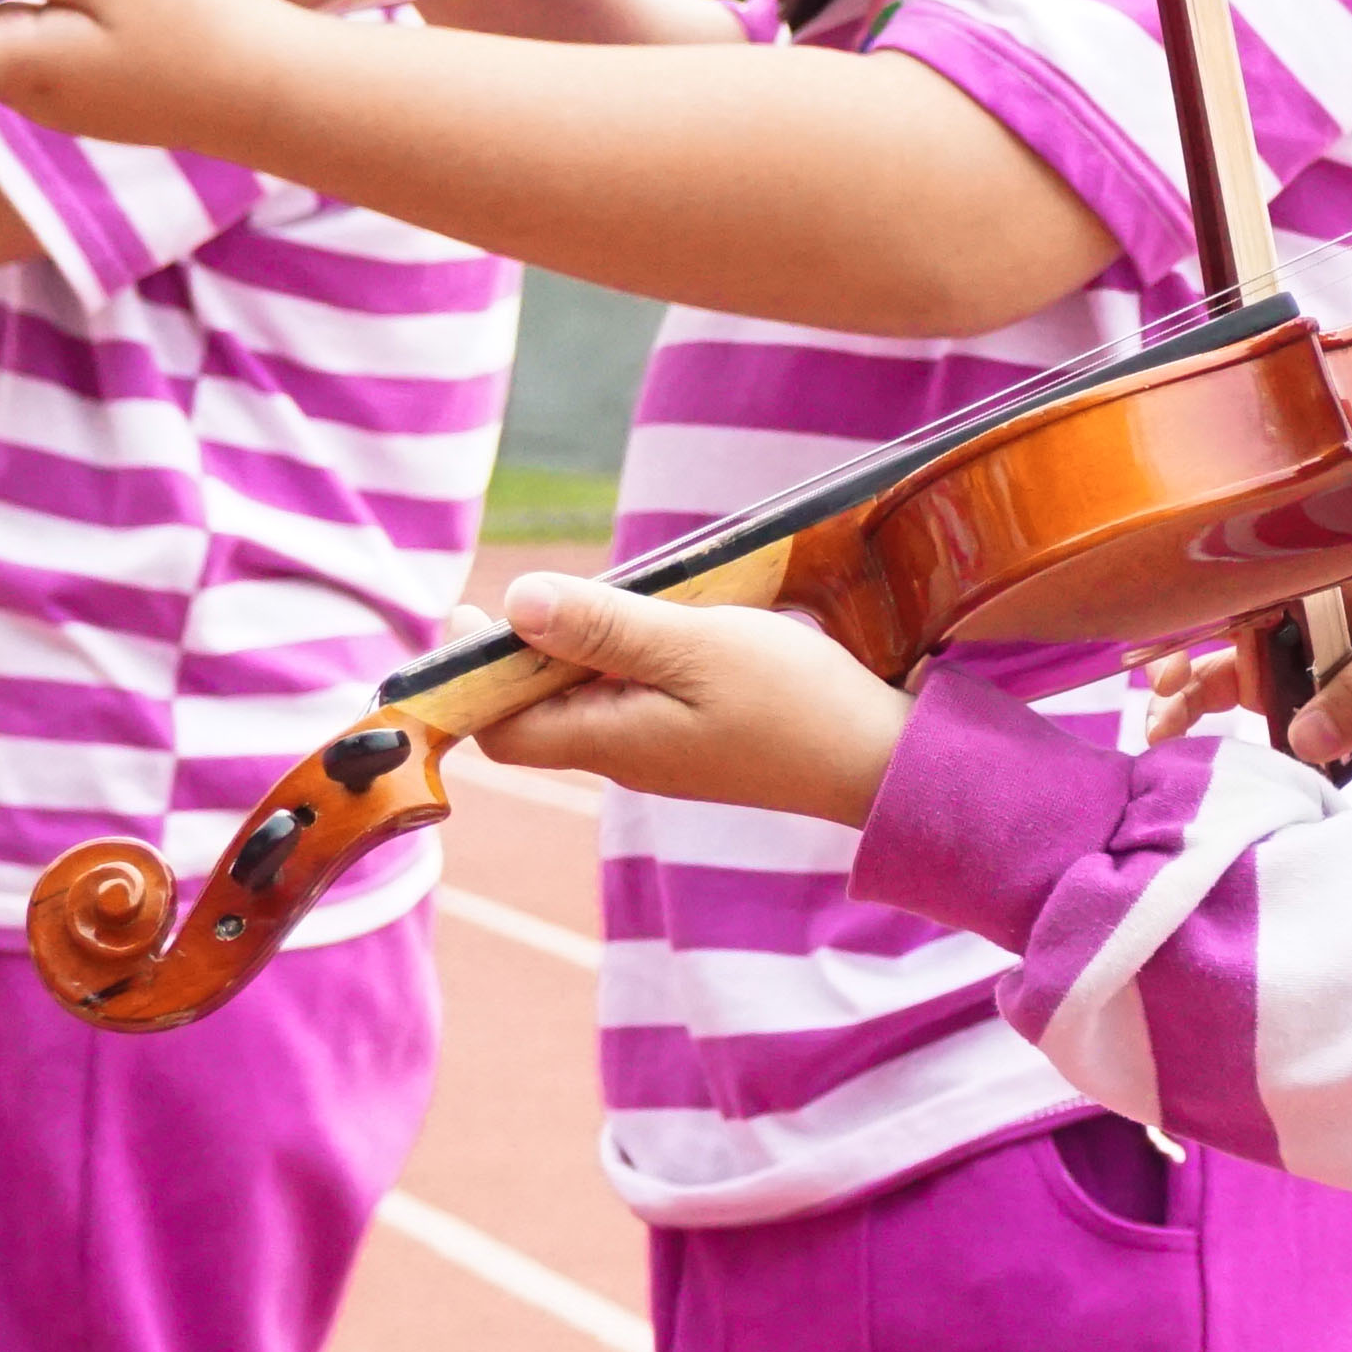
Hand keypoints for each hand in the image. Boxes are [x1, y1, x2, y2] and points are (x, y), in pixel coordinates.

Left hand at [465, 577, 913, 825]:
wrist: (882, 761)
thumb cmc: (795, 703)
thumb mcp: (697, 645)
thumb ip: (605, 625)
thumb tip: (513, 602)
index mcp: (611, 740)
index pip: (501, 729)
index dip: (470, 678)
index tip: (469, 613)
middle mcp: (625, 756)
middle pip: (537, 714)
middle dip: (521, 654)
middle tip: (535, 590)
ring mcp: (662, 752)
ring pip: (586, 702)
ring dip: (578, 650)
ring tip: (603, 597)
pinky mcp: (695, 741)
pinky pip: (631, 698)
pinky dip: (622, 658)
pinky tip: (657, 623)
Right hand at [1141, 556, 1351, 773]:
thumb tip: (1303, 736)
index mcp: (1342, 565)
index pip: (1265, 571)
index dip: (1217, 597)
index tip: (1185, 632)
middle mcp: (1312, 602)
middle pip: (1233, 620)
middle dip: (1189, 650)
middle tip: (1168, 686)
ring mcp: (1305, 652)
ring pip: (1229, 666)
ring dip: (1189, 691)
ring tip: (1162, 725)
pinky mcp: (1308, 698)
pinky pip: (1249, 706)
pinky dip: (1210, 719)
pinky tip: (1177, 739)